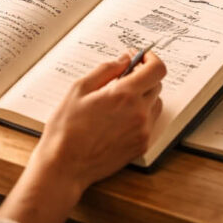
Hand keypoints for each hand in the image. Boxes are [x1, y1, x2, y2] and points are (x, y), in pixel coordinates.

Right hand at [0, 51, 165, 222]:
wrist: (65, 166)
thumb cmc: (66, 128)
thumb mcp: (79, 89)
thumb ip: (106, 69)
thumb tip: (124, 59)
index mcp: (125, 95)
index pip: (157, 69)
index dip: (151, 59)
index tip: (140, 57)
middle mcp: (139, 113)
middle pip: (157, 85)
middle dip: (143, 76)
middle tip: (123, 77)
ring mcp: (143, 131)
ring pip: (155, 104)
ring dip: (144, 96)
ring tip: (119, 99)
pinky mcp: (141, 146)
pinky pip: (150, 123)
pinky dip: (140, 115)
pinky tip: (118, 118)